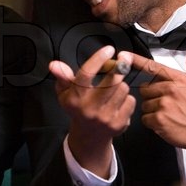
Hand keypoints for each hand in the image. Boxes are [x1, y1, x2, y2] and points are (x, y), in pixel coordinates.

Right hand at [49, 45, 134, 176]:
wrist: (89, 136)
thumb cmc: (77, 108)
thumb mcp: (65, 93)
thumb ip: (62, 76)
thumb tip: (54, 64)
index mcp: (75, 98)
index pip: (86, 74)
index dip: (98, 59)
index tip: (109, 49)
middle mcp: (90, 108)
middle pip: (111, 80)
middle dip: (119, 67)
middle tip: (123, 59)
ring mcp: (105, 117)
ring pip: (123, 89)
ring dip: (121, 85)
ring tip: (114, 88)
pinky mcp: (119, 123)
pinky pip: (130, 101)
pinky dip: (127, 98)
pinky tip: (118, 101)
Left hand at [130, 41, 185, 152]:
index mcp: (178, 79)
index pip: (153, 67)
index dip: (136, 60)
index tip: (124, 55)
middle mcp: (170, 90)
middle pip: (145, 88)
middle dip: (152, 96)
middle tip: (167, 103)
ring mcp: (164, 104)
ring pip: (144, 104)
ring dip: (152, 110)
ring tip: (168, 113)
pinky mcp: (159, 119)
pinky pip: (145, 118)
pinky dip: (153, 122)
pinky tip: (166, 122)